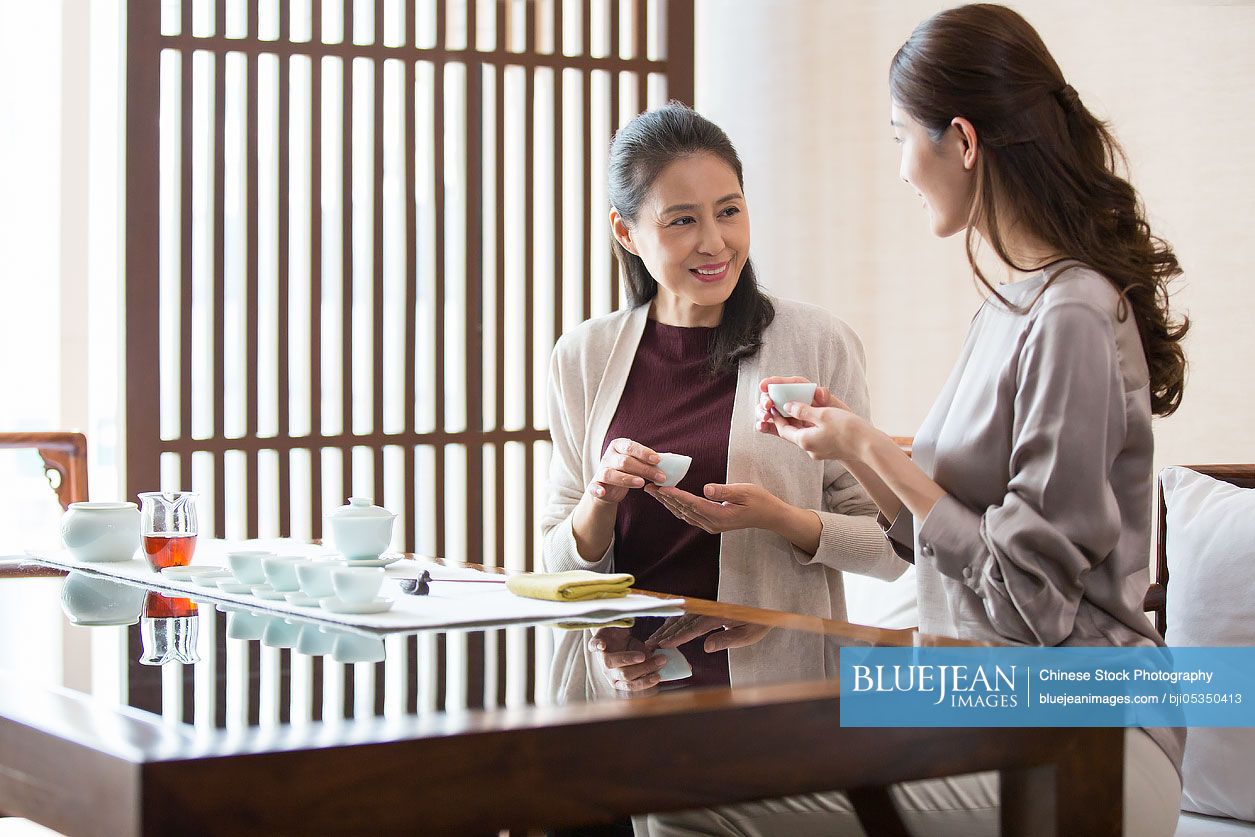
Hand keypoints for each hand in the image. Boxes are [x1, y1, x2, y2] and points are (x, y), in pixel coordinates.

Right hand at [587, 438, 667, 505]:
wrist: (609, 487)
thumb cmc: (628, 470)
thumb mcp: (637, 463)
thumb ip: (649, 461)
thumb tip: (671, 462)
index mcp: (618, 446)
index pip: (631, 447)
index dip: (644, 453)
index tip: (658, 460)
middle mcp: (608, 456)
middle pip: (625, 461)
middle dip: (644, 469)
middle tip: (661, 477)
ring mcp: (601, 470)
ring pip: (611, 473)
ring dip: (626, 478)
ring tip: (642, 483)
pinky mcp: (595, 484)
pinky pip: (593, 486)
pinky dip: (597, 489)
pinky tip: (602, 492)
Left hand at [587, 626, 666, 691]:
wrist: (615, 631)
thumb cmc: (630, 648)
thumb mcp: (643, 656)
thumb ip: (649, 662)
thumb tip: (660, 667)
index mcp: (619, 679)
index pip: (631, 686)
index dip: (644, 683)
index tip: (658, 677)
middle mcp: (609, 672)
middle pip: (625, 675)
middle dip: (644, 669)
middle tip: (661, 660)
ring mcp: (601, 658)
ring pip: (611, 663)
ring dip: (628, 659)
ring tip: (642, 656)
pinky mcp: (595, 643)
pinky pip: (593, 646)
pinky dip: (597, 646)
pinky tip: (603, 645)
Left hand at [644, 482, 783, 533]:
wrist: (769, 516)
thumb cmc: (759, 501)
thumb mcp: (745, 491)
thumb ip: (724, 491)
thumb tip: (706, 489)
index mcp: (719, 516)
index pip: (692, 504)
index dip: (676, 495)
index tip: (661, 487)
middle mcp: (712, 523)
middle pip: (683, 510)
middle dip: (665, 498)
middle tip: (649, 487)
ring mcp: (711, 526)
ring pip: (684, 514)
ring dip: (668, 503)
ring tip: (654, 492)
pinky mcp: (712, 524)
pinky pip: (690, 516)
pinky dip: (677, 508)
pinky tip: (669, 501)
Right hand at [644, 614, 772, 652]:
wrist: (766, 601)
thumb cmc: (759, 621)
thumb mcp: (748, 634)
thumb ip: (726, 640)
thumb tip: (706, 647)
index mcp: (719, 616)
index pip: (695, 628)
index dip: (678, 637)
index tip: (664, 644)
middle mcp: (710, 609)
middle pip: (683, 621)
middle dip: (666, 633)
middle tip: (651, 644)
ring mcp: (707, 606)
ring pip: (682, 617)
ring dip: (667, 627)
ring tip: (654, 638)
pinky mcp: (707, 606)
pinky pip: (687, 613)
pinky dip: (675, 620)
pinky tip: (666, 627)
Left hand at [757, 379, 865, 460]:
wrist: (869, 446)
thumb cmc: (847, 429)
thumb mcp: (822, 414)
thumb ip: (802, 410)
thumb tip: (787, 406)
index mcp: (804, 440)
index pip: (783, 429)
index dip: (777, 418)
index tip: (774, 406)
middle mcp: (810, 449)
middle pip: (792, 434)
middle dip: (788, 421)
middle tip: (785, 406)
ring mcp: (820, 452)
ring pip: (804, 436)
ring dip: (801, 424)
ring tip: (801, 410)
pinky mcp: (830, 451)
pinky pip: (815, 439)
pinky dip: (812, 429)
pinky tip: (817, 420)